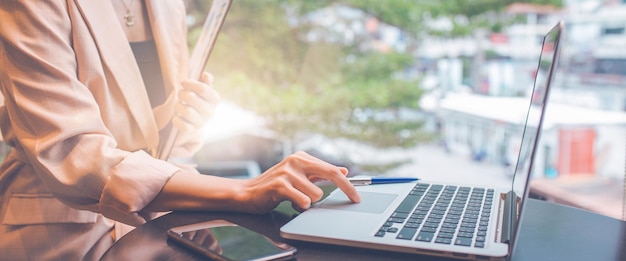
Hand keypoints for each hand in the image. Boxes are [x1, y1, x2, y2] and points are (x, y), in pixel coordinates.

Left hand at [173, 72, 219, 131]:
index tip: (183, 82)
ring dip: (178, 106)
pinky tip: (176, 116)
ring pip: (186, 111)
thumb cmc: (197, 100)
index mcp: (215, 99)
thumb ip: (205, 81)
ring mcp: (201, 122)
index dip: (190, 84)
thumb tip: (206, 75)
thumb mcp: (202, 90)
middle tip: (180, 94)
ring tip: (178, 105)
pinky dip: (176, 119)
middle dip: (182, 93)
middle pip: (191, 98)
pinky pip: (181, 124)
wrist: (193, 121)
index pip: (203, 89)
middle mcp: (211, 112)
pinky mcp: (192, 130)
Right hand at [239, 151, 360, 212]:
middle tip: (355, 199)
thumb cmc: (275, 187)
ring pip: (316, 194)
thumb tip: (343, 170)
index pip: (331, 169)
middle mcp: (295, 160)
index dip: (347, 183)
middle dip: (346, 188)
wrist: (247, 193)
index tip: (356, 195)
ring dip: (308, 202)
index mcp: (301, 157)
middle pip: (330, 174)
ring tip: (294, 199)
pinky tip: (288, 202)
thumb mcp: (299, 177)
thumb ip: (319, 173)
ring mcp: (287, 171)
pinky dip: (299, 206)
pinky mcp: (279, 185)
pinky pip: (303, 201)